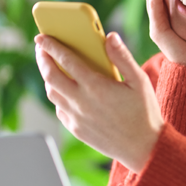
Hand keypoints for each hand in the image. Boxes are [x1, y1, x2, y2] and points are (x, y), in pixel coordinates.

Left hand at [35, 32, 163, 172]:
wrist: (144, 148)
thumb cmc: (144, 112)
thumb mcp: (139, 81)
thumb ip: (122, 57)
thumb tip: (110, 37)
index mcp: (96, 87)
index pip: (66, 60)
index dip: (51, 46)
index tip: (42, 37)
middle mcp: (82, 102)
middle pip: (50, 76)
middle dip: (42, 59)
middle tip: (40, 48)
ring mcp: (77, 118)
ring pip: (51, 93)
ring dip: (47, 77)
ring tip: (50, 67)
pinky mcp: (76, 130)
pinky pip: (59, 109)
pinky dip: (57, 96)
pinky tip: (64, 90)